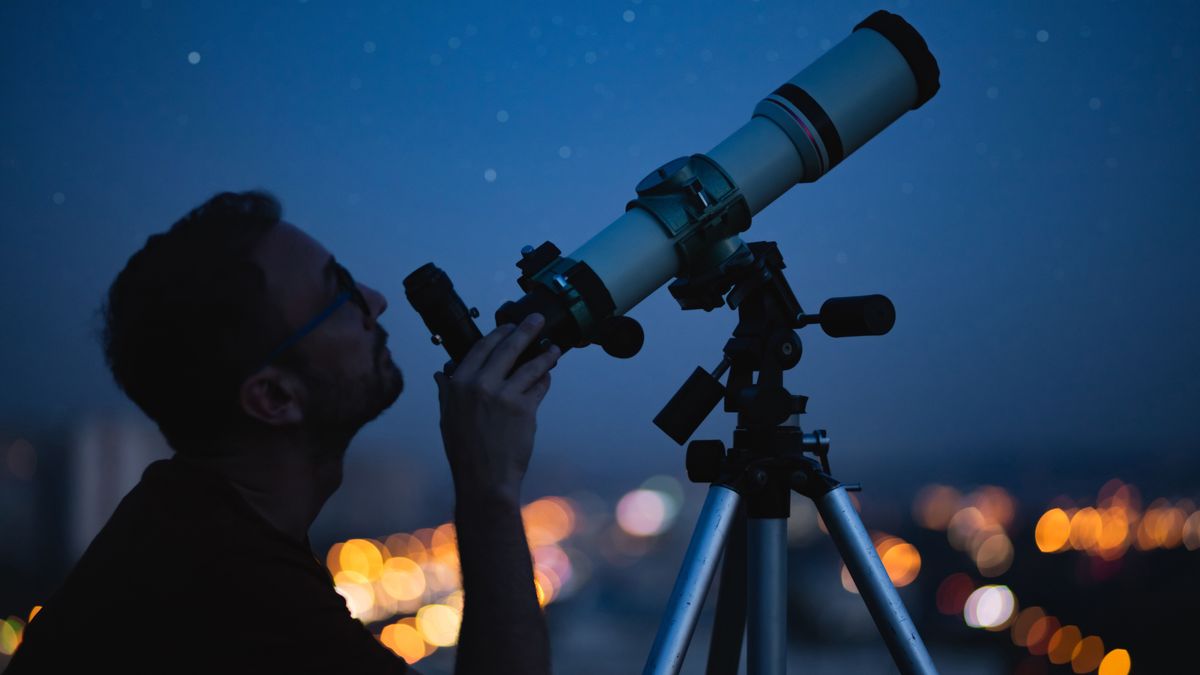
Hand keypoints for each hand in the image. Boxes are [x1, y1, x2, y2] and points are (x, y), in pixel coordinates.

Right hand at [433, 314, 560, 506]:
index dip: (497, 334)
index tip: (508, 326)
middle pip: (507, 348)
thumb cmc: (465, 451)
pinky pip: (538, 386)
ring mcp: (503, 395)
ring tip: (554, 348)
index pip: (480, 348)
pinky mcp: (524, 408)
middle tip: (536, 320)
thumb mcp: (447, 418)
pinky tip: (549, 373)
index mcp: (458, 385)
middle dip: (525, 330)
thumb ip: (447, 392)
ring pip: (529, 365)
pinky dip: (544, 377)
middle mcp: (480, 385)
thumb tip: (442, 374)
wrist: (484, 478)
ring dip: (544, 354)